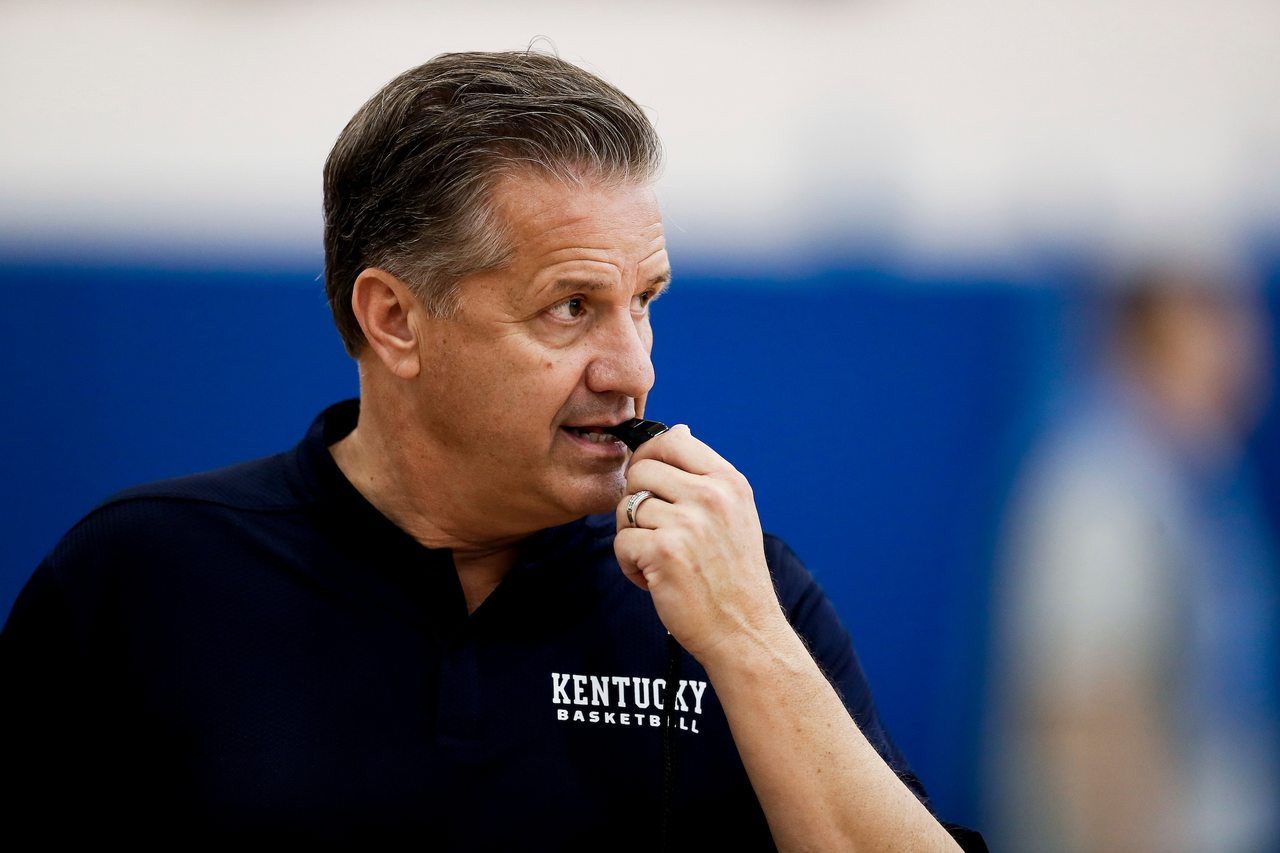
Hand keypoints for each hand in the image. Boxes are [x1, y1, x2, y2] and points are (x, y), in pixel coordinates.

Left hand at [613, 425, 783, 660]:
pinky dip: (630, 565)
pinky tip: (655, 578)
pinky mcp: (664, 552)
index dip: (649, 457)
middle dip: (636, 501)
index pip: (672, 440)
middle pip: (640, 470)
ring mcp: (688, 523)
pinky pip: (621, 542)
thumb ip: (704, 474)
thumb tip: (678, 431)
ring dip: (633, 536)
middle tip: (655, 531)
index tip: (648, 482)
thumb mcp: (734, 513)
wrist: (744, 630)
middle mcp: (711, 497)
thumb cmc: (732, 576)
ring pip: (626, 507)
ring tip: (659, 559)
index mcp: (728, 482)